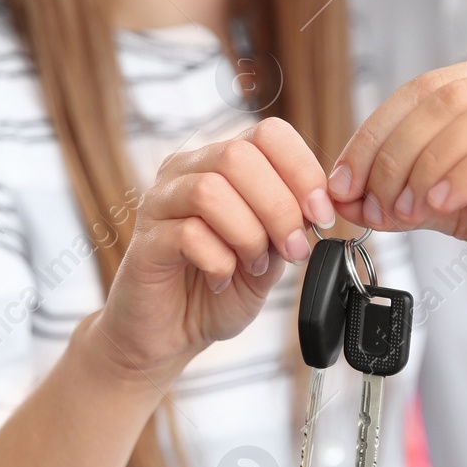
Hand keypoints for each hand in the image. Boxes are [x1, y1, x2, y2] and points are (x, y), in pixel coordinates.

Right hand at [84, 118, 334, 383]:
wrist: (173, 333)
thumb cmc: (218, 289)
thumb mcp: (269, 256)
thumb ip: (288, 226)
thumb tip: (317, 206)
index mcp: (221, 164)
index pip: (267, 134)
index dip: (303, 170)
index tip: (322, 215)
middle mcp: (186, 172)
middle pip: (237, 156)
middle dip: (279, 207)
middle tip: (293, 250)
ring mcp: (160, 203)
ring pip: (209, 191)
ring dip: (248, 234)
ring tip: (253, 265)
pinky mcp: (144, 241)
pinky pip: (187, 235)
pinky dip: (219, 262)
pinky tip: (222, 279)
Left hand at [328, 48, 466, 328]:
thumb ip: (418, 197)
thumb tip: (351, 199)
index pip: (429, 87)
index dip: (374, 132)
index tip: (340, 182)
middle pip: (446, 93)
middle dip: (389, 149)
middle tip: (361, 200)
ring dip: (423, 163)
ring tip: (398, 209)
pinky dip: (466, 173)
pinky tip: (438, 203)